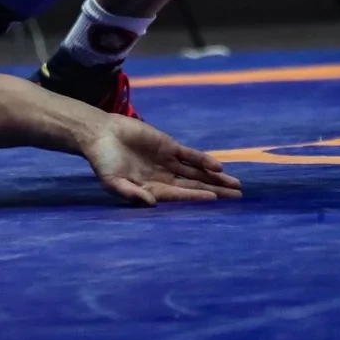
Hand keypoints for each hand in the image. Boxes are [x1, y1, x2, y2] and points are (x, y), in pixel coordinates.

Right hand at [81, 115, 242, 204]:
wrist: (101, 135)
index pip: (180, 195)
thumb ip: (131, 193)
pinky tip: (218, 166)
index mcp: (153, 190)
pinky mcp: (169, 146)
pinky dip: (204, 160)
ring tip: (236, 185)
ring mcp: (169, 162)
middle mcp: (165, 178)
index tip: (214, 200)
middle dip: (217, 192)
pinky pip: (190, 155)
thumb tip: (151, 204)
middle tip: (238, 198)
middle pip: (195, 186)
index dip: (197, 197)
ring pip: (198, 172)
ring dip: (216, 178)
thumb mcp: (113, 181)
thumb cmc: (104, 162)